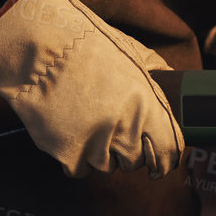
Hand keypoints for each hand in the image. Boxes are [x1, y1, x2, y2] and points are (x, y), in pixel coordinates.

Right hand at [0, 0, 183, 177]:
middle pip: (135, 162)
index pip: (167, 151)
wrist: (39, 48)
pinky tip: (72, 133)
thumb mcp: (133, 52)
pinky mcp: (66, 154)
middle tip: (115, 132)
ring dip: (102, 154)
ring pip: (107, 168)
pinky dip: (77, 158)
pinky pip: (80, 169)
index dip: (164, 160)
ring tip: (89, 124)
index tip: (159, 163)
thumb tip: (176, 87)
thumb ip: (159, 75)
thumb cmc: (87, 45)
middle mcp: (124, 130)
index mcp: (147, 106)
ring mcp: (95, 145)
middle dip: (129, 151)